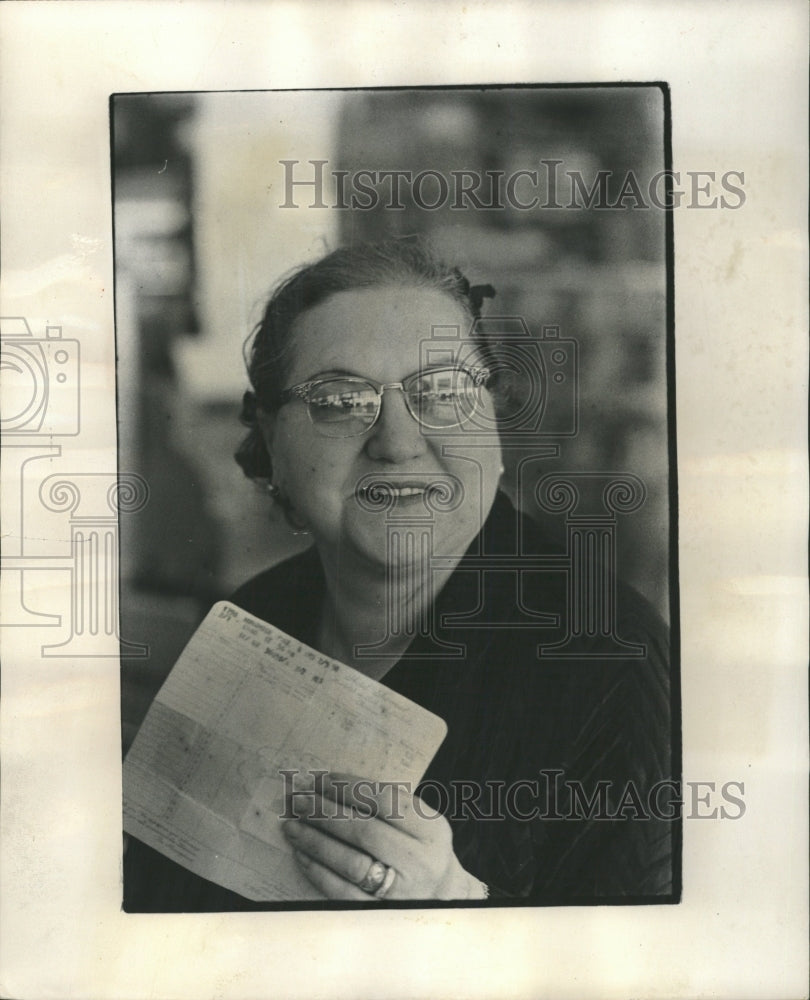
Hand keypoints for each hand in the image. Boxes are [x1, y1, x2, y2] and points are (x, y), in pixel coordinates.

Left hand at [280, 771, 485, 900]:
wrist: (441, 896)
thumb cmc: (419, 847)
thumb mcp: (417, 820)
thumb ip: (384, 803)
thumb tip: (329, 785)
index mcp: (431, 829)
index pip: (385, 801)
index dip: (349, 788)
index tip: (321, 780)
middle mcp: (420, 861)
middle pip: (364, 831)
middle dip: (325, 812)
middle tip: (298, 799)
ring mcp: (401, 891)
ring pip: (350, 862)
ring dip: (315, 840)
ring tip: (292, 824)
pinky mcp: (379, 913)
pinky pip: (342, 891)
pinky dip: (318, 870)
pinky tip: (301, 853)